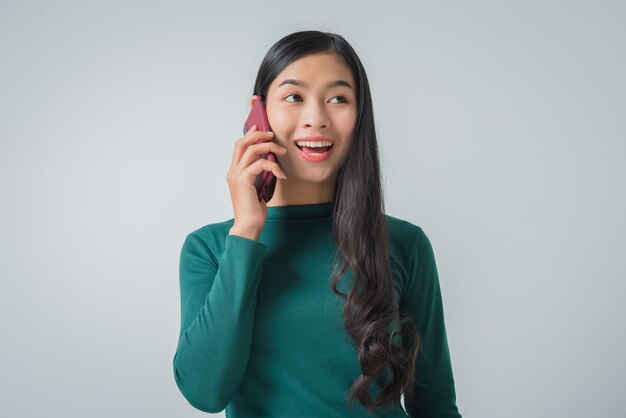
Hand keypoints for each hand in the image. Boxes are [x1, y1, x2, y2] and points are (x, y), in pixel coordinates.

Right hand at [226, 121, 286, 239]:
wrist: (248, 226)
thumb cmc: (254, 209)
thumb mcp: (258, 187)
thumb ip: (260, 173)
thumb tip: (271, 160)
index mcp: (234, 172)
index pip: (239, 146)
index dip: (249, 135)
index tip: (260, 128)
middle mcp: (233, 171)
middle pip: (242, 142)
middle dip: (258, 135)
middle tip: (272, 135)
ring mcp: (236, 175)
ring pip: (252, 150)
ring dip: (269, 147)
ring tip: (282, 152)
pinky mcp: (244, 181)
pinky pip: (260, 164)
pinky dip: (273, 166)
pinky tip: (281, 174)